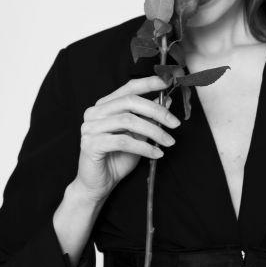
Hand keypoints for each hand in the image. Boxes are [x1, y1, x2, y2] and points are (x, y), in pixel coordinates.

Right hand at [73, 75, 180, 205]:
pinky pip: (123, 141)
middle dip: (157, 111)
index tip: (168, 82)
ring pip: (128, 121)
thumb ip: (149, 117)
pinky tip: (156, 154)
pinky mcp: (90, 143)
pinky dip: (144, 147)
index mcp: (105, 105)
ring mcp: (90, 127)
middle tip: (175, 123)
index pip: (128, 88)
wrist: (98, 184)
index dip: (149, 83)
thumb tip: (167, 100)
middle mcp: (94, 112)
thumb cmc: (117, 158)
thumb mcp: (138, 135)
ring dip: (154, 132)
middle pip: (130, 102)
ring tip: (169, 142)